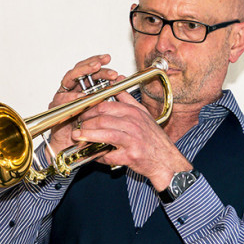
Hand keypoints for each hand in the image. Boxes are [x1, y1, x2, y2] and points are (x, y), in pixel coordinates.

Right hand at [46, 54, 119, 155]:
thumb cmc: (86, 129)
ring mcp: (63, 96)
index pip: (90, 71)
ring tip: (93, 70)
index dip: (98, 63)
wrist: (72, 146)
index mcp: (83, 88)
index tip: (108, 59)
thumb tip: (121, 81)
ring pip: (70, 78)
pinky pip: (62, 98)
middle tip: (102, 62)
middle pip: (80, 71)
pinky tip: (81, 95)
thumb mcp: (102, 110)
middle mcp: (73, 89)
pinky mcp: (56, 107)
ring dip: (82, 73)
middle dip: (91, 64)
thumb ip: (109, 96)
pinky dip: (71, 97)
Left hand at [70, 90, 191, 190]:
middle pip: (102, 118)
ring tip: (77, 136)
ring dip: (87, 135)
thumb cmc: (154, 139)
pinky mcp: (130, 155)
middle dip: (85, 122)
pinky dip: (99, 156)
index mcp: (134, 112)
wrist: (166, 161)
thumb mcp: (143, 114)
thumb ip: (127, 99)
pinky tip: (94, 156)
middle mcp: (133, 123)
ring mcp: (132, 140)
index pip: (106, 106)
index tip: (82, 113)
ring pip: (104, 134)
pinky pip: (109, 155)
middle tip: (77, 126)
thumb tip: (116, 82)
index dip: (90, 109)